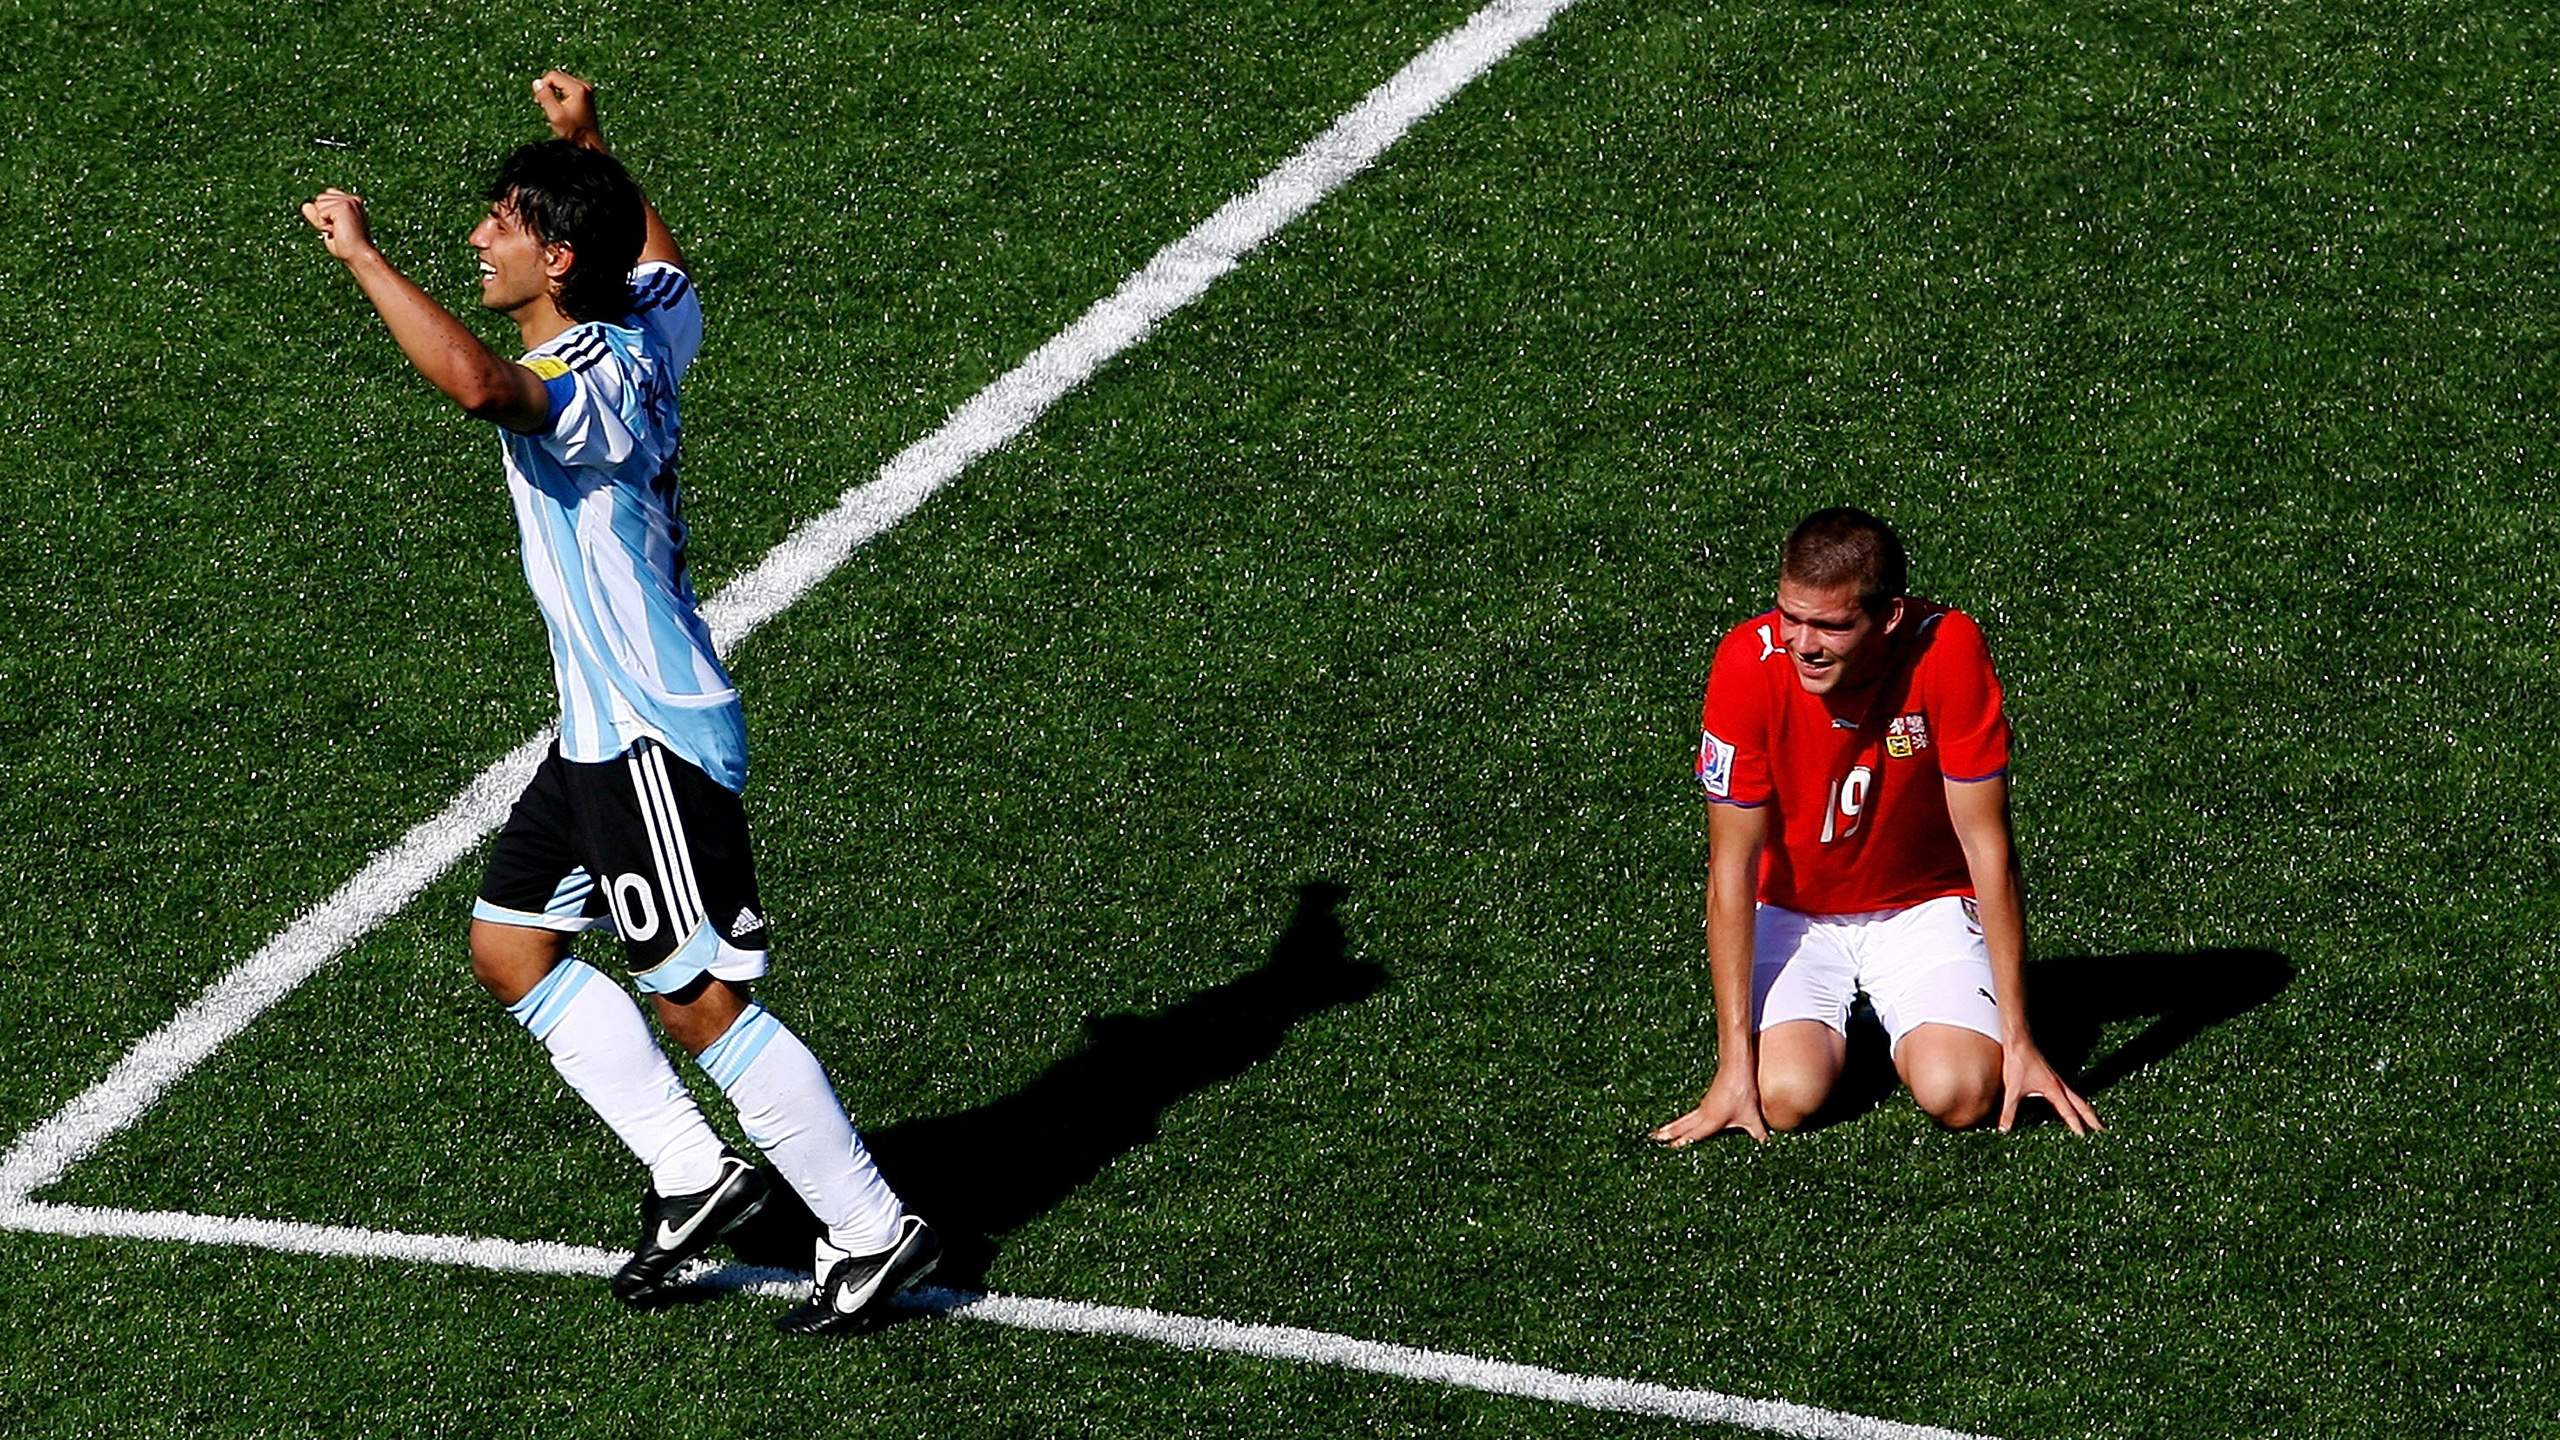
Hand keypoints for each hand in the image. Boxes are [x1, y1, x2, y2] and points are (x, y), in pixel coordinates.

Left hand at [300, 189, 376, 263]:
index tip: (339, 228)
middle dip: (323, 217)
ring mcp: (348, 201)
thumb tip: (305, 205)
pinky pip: (320, 212)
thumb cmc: (346, 246)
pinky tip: (337, 231)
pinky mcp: (344, 206)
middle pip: (320, 199)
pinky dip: (324, 225)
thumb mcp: (328, 228)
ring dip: (323, 221)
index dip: (324, 214)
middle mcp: (351, 199)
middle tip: (339, 231)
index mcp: (351, 202)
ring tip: (339, 231)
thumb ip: (317, 216)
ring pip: (318, 204)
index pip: (324, 198)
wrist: (358, 255)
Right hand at [532, 69, 603, 146]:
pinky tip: (559, 106)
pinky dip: (560, 94)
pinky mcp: (586, 96)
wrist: (588, 143)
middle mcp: (584, 87)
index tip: (539, 101)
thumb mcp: (555, 115)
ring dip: (553, 91)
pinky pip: (568, 88)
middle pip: (558, 77)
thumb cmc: (574, 132)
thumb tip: (536, 82)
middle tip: (543, 104)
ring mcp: (586, 91)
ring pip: (562, 82)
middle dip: (548, 87)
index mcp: (578, 89)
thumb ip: (545, 96)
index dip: (542, 85)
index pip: (553, 75)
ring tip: (552, 106)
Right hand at [1652, 1066, 1768, 1145]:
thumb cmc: (1743, 1091)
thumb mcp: (1753, 1116)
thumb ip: (1758, 1133)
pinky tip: (1678, 1124)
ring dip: (1671, 1127)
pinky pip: (1689, 1115)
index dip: (1681, 1143)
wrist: (1737, 1067)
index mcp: (1711, 1120)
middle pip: (1681, 1127)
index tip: (1668, 1149)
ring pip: (1683, 1120)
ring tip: (1657, 1133)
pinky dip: (1680, 1121)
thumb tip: (1767, 1146)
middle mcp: (1703, 1114)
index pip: (1692, 1135)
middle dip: (1667, 1134)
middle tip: (1652, 1139)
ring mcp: (1702, 1107)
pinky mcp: (1706, 1101)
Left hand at [1999, 1039, 2103, 1135]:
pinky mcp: (2051, 1076)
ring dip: (2085, 1109)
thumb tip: (2004, 1130)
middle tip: (2102, 1130)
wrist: (2018, 1041)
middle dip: (2092, 1118)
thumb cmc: (2018, 1062)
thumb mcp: (2013, 1089)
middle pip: (2081, 1104)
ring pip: (2077, 1097)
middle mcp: (2059, 1085)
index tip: (2085, 1138)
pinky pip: (2069, 1092)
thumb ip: (2009, 1111)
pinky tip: (2069, 1104)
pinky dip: (2075, 1101)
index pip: (2069, 1111)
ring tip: (2093, 1120)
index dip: (2077, 1125)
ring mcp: (2057, 1080)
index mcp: (2054, 1089)